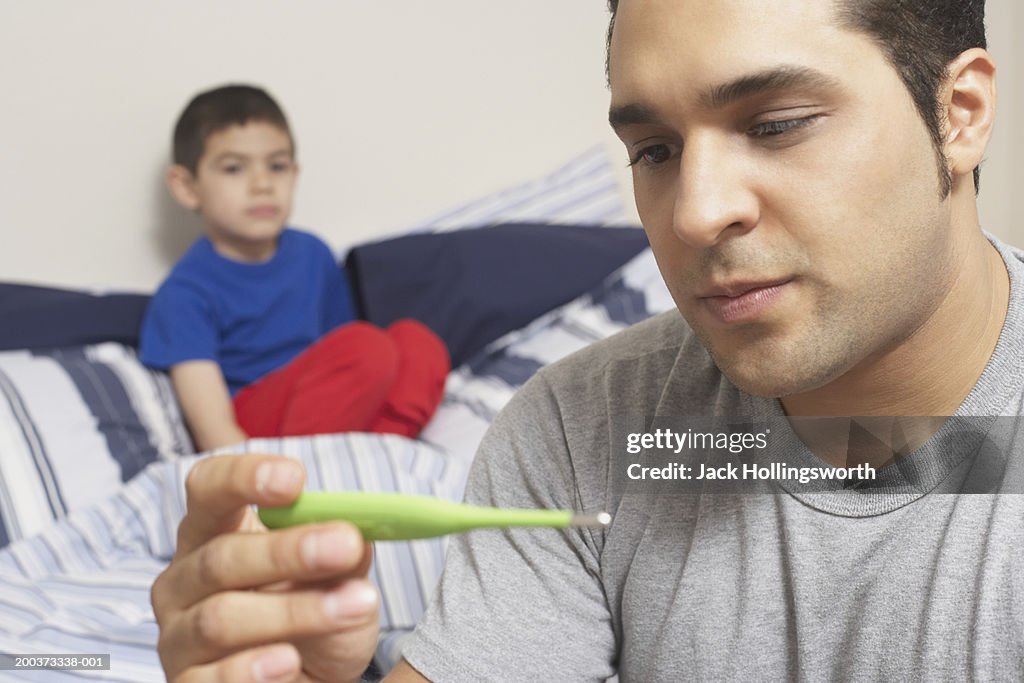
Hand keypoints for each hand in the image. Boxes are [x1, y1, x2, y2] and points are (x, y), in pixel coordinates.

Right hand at [152, 454, 379, 681]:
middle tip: (346, 545)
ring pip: (222, 618)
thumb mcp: (338, 578)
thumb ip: (345, 550)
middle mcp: (183, 581)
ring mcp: (178, 638)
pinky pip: (214, 677)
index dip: (243, 478)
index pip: (208, 489)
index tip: (295, 479)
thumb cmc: (317, 619)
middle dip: (287, 551)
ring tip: (354, 605)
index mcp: (213, 534)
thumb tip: (358, 530)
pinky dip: (254, 669)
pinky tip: (289, 661)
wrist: (311, 680)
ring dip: (294, 611)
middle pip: (221, 557)